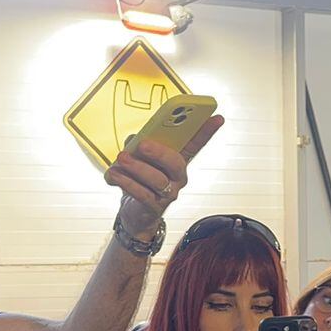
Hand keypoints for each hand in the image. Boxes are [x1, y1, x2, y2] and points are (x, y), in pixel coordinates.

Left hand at [108, 116, 225, 236]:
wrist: (134, 212)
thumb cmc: (139, 179)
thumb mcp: (139, 156)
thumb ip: (138, 144)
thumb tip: (134, 141)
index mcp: (178, 160)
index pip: (196, 144)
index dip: (207, 131)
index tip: (217, 117)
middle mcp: (178, 177)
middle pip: (176, 162)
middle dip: (159, 152)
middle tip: (142, 144)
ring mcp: (169, 193)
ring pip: (156, 179)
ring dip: (137, 168)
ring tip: (121, 159)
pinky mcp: (155, 207)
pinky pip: (142, 193)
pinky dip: (126, 182)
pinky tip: (114, 175)